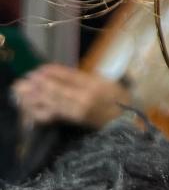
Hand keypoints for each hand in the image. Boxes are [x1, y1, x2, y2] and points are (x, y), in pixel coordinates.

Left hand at [12, 65, 131, 128]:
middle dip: (41, 84)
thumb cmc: (114, 96)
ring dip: (37, 97)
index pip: (69, 76)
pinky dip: (41, 111)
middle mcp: (85, 97)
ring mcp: (78, 110)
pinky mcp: (73, 120)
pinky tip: (33, 107)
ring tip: (26, 91)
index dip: (53, 72)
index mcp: (94, 84)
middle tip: (28, 79)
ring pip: (53, 103)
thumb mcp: (101, 80)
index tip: (40, 69)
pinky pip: (54, 115)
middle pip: (58, 90)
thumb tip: (56, 73)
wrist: (122, 118)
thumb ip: (80, 77)